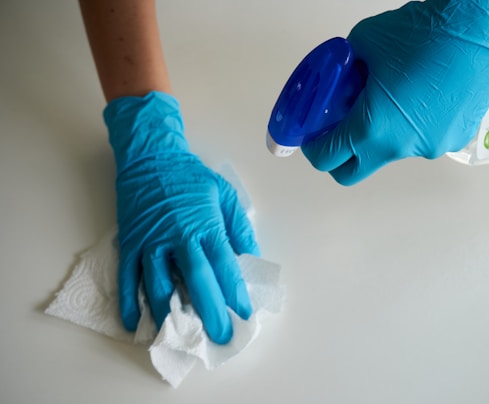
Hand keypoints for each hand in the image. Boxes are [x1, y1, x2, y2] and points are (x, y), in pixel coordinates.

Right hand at [104, 91, 258, 343]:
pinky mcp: (129, 242)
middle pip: (196, 282)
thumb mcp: (224, 194)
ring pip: (160, 285)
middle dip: (209, 313)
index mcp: (205, 225)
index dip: (235, 292)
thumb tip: (251, 257)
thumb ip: (238, 227)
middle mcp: (178, 237)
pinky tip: (135, 323)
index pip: (224, 266)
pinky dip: (129, 302)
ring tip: (182, 337)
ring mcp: (150, 242)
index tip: (244, 313)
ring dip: (171, 314)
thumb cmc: (191, 176)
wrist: (151, 156)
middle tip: (219, 337)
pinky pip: (127, 277)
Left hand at [302, 0, 488, 184]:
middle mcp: (399, 148)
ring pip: (390, 153)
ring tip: (393, 98)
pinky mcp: (455, 140)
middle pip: (353, 173)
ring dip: (381, 135)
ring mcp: (429, 148)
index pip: (327, 158)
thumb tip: (343, 78)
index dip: (313, 148)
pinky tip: (423, 98)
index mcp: (372, 128)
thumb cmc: (420, 33)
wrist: (482, 28)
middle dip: (340, 158)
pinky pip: (421, 140)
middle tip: (339, 131)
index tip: (313, 136)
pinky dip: (412, 127)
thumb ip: (345, 69)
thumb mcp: (364, 43)